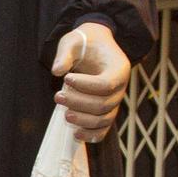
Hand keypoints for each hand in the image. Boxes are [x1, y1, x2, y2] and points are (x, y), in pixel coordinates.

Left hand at [50, 22, 129, 142]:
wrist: (95, 48)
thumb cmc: (85, 44)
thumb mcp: (73, 41)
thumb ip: (65, 54)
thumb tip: (56, 71)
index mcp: (119, 68)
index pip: (106, 84)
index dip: (85, 86)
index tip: (67, 79)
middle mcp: (121, 88)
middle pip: (103, 104)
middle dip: (79, 103)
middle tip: (58, 96)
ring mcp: (115, 102)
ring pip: (103, 119)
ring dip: (83, 120)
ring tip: (64, 114)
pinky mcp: (107, 112)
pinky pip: (103, 129)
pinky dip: (91, 135)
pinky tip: (75, 134)